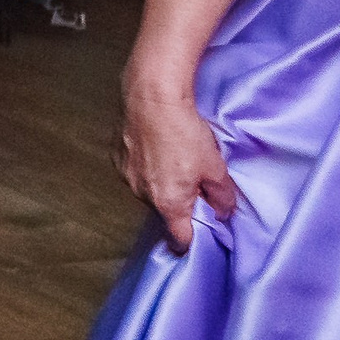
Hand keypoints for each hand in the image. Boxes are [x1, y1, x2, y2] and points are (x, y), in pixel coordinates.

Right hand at [115, 87, 236, 253]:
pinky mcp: (117, 156)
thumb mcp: (216, 167)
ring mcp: (126, 176)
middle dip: (178, 201)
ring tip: (173, 157)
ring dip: (160, 182)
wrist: (152, 97)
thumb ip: (222, 197)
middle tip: (194, 180)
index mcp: (169, 203)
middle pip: (164, 210)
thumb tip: (222, 210)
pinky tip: (156, 146)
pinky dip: (145, 165)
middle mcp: (143, 195)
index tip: (196, 239)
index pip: (179, 239)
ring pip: (148, 190)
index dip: (190, 242)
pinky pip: (134, 170)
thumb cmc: (184, 132)